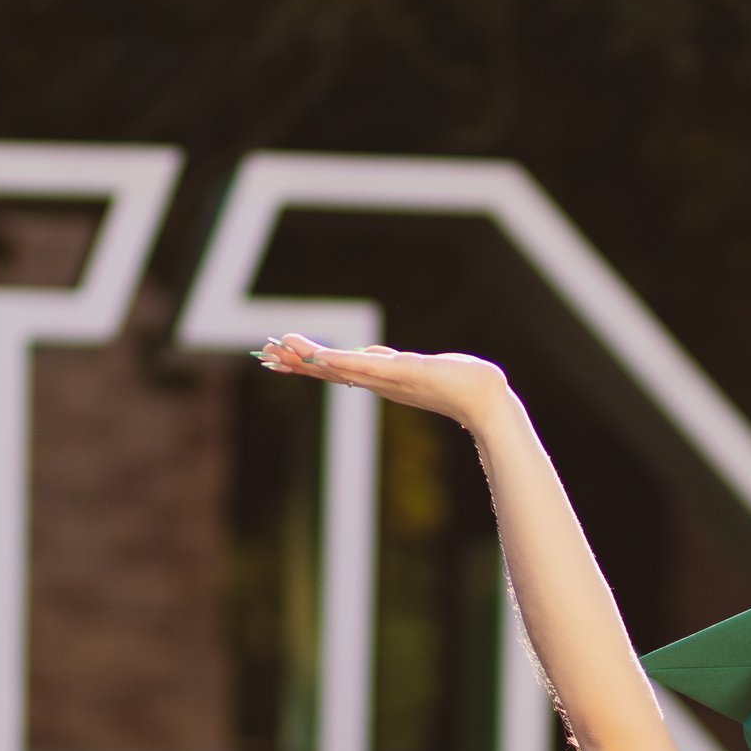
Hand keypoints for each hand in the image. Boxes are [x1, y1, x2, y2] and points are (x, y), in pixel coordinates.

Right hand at [256, 335, 511, 429]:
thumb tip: (373, 356)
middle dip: (297, 362)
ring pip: (341, 368)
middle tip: (265, 354)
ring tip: (282, 351)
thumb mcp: (418, 368)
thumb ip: (394, 363)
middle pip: (330, 370)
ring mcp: (389, 380)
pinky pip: (365, 368)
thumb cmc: (459, 385)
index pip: (336, 370)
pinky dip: (342, 362)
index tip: (280, 356)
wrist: (484, 400)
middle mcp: (380, 382)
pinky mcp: (401, 374)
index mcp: (381, 380)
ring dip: (310, 359)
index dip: (307, 363)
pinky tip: (322, 357)